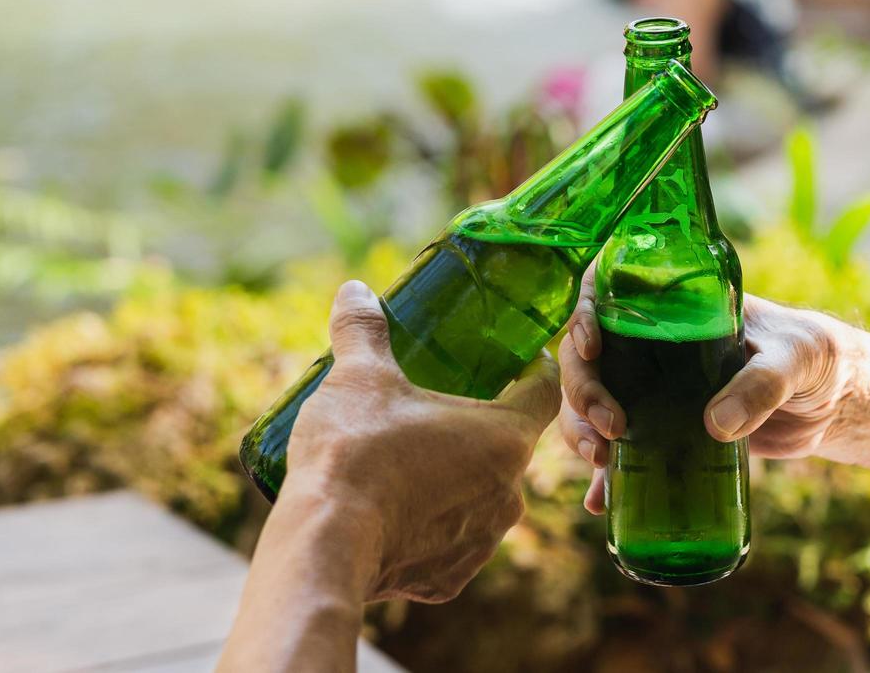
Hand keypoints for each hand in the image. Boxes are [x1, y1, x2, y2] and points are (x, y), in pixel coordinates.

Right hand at [284, 280, 560, 602]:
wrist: (326, 544)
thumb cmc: (356, 452)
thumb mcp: (358, 376)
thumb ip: (363, 329)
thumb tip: (354, 290)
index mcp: (503, 438)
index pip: (543, 393)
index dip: (532, 371)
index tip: (516, 360)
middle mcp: (508, 494)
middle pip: (508, 448)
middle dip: (478, 428)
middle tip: (438, 407)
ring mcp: (481, 542)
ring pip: (481, 499)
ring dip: (455, 480)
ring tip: (410, 460)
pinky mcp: (451, 579)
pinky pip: (451, 543)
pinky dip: (430, 526)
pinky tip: (394, 510)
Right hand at [558, 270, 856, 512]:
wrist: (835, 402)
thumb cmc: (815, 357)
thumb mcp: (795, 358)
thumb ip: (760, 384)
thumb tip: (715, 425)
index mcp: (674, 309)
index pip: (606, 295)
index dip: (583, 315)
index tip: (592, 347)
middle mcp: (652, 347)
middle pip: (588, 359)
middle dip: (583, 392)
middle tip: (609, 427)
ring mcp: (654, 390)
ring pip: (593, 404)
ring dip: (581, 431)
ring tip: (600, 462)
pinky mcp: (666, 432)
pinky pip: (623, 451)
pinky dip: (607, 477)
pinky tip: (601, 501)